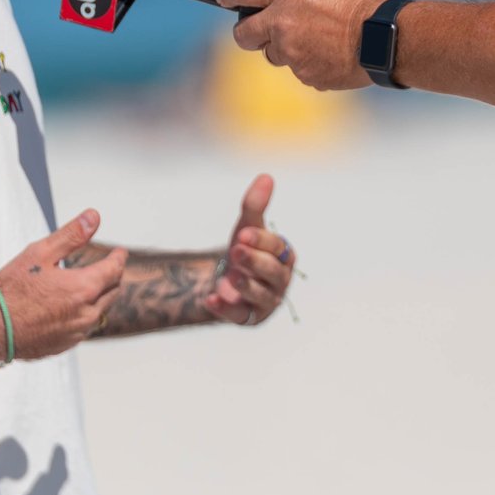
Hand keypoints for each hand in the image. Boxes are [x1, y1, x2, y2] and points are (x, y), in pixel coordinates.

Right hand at [0, 211, 126, 359]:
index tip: (119, 252)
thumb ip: (71, 235)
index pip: (114, 270)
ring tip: (92, 286)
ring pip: (100, 312)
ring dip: (100, 297)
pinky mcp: (64, 345)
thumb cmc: (11, 289)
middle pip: (112, 292)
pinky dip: (84, 315)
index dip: (118, 258)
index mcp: (84, 289)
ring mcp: (76, 333)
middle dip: (113, 277)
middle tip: (108, 267)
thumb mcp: (41, 253)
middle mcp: (86, 314)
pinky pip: (84, 328)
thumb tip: (94, 217)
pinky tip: (72, 308)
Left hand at [204, 174, 293, 325]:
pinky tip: (210, 299)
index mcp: (285, 256)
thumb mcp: (247, 227)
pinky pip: (239, 315)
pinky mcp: (248, 318)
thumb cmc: (245, 249)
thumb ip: (255, 206)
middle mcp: (280, 280)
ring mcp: (266, 301)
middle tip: (235, 251)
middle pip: (273, 273)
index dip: (261, 241)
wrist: (228, 280)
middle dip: (255, 262)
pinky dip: (225, 308)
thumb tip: (266, 176)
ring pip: (261, 296)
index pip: (277, 248)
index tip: (242, 234)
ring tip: (232, 277)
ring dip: (247, 286)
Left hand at [217, 0, 388, 89]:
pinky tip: (330, 55)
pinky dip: (308, 64)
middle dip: (247, 31)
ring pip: (272, 54)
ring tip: (313, 40)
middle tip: (259, 28)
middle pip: (242, 34)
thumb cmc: (369, 2)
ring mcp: (292, 53)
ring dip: (283, 48)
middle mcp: (281, 23)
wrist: (389, 40)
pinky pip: (298, 70)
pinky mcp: (306, 75)